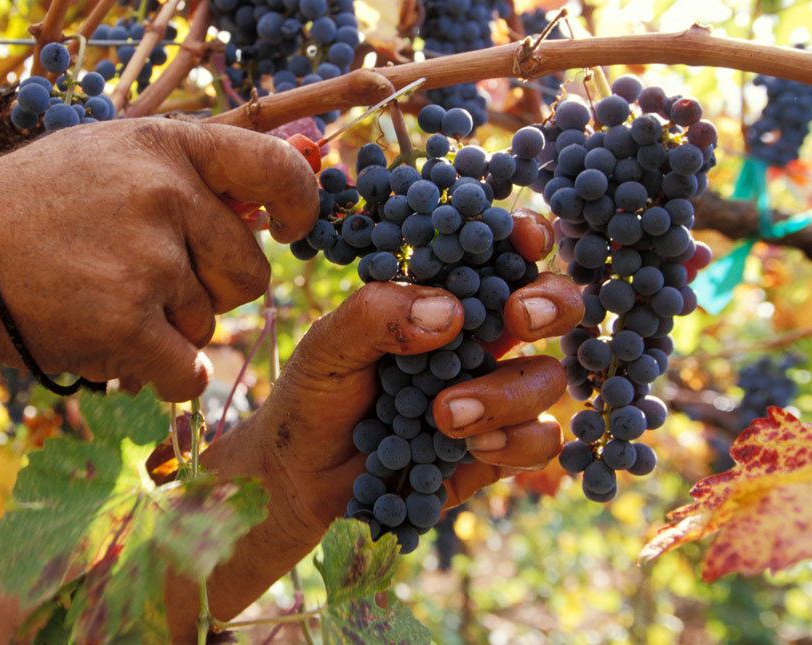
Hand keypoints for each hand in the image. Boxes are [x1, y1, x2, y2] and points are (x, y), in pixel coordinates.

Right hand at [0, 119, 318, 401]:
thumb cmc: (33, 209)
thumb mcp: (109, 158)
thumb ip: (188, 174)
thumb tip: (277, 198)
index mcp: (166, 147)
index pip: (276, 169)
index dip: (301, 204)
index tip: (292, 230)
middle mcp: (165, 195)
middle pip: (249, 272)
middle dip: (213, 291)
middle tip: (148, 282)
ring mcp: (146, 259)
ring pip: (210, 325)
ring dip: (171, 330)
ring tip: (103, 300)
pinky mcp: (125, 321)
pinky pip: (189, 371)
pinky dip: (166, 376)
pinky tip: (123, 353)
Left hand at [252, 208, 581, 532]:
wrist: (301, 477)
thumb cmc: (313, 395)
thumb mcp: (326, 346)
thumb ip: (375, 316)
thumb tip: (449, 312)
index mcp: (441, 297)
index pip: (496, 254)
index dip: (524, 238)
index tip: (526, 240)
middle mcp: (479, 339)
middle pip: (552, 306)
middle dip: (552, 303)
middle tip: (518, 316)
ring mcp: (494, 394)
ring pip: (546, 378)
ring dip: (507, 393)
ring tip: (445, 413)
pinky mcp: (497, 450)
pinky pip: (539, 440)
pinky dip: (516, 441)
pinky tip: (470, 446)